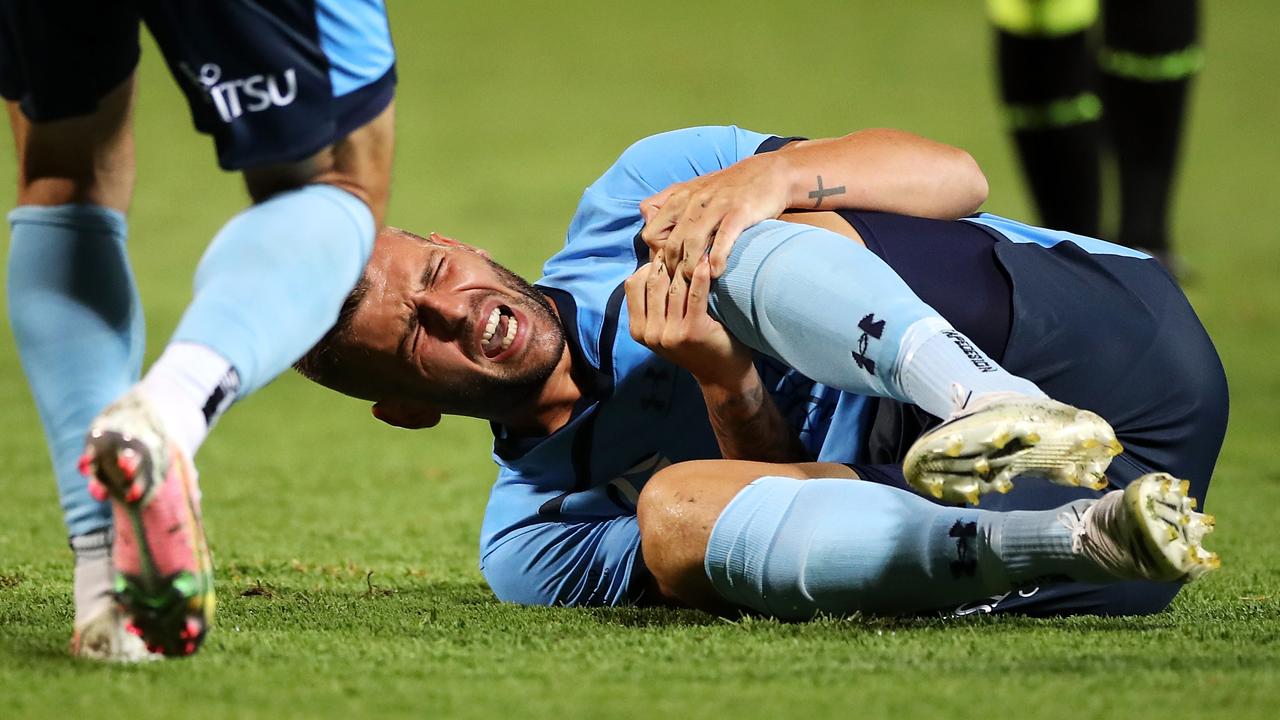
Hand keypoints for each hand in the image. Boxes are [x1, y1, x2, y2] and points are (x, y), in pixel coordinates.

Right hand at [624, 254, 753, 385]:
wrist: (720, 374)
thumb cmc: (695, 344)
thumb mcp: (664, 326)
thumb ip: (654, 301)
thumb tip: (651, 259)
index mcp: (638, 330)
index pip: (633, 285)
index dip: (648, 265)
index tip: (665, 255)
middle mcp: (650, 333)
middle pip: (652, 283)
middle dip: (667, 261)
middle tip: (683, 245)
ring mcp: (670, 334)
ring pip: (673, 287)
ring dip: (685, 265)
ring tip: (698, 248)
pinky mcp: (692, 331)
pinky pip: (694, 295)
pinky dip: (700, 276)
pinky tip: (707, 263)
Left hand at [639, 153, 789, 280]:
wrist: (769, 172)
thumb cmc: (730, 188)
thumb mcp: (693, 190)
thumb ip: (669, 208)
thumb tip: (650, 235)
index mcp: (678, 197)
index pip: (651, 233)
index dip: (656, 254)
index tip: (671, 265)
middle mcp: (693, 200)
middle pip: (669, 244)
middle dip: (673, 269)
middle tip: (682, 284)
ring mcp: (716, 205)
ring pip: (691, 244)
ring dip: (691, 269)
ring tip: (696, 283)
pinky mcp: (738, 212)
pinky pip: (721, 241)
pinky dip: (716, 260)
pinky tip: (716, 272)